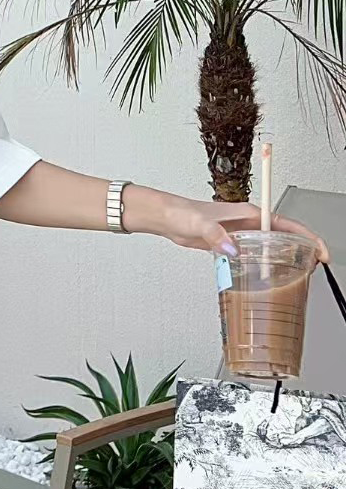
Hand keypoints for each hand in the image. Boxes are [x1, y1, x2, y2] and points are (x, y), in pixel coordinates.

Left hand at [150, 194, 329, 263]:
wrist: (167, 218)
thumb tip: (232, 249)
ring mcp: (240, 233)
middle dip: (302, 249)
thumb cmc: (183, 213)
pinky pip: (253, 253)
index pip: (288, 224)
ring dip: (284, 257)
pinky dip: (263, 263)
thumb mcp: (201, 223)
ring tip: (297, 274)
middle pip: (284, 235)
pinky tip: (264, 276)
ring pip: (270, 246)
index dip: (308, 237)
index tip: (320, 251)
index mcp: (250, 214)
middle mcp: (249, 223)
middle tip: (313, 268)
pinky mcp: (229, 243)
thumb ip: (216, 235)